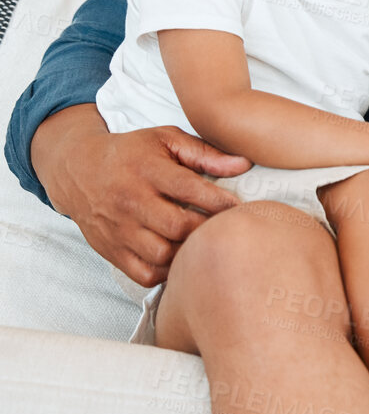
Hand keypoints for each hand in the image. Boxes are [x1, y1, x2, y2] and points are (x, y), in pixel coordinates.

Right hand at [35, 106, 248, 286]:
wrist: (78, 169)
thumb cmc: (131, 153)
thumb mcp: (165, 140)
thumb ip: (204, 152)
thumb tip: (243, 164)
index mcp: (147, 171)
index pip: (189, 190)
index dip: (220, 202)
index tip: (241, 207)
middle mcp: (130, 201)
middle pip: (177, 226)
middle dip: (207, 229)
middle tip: (225, 228)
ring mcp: (119, 229)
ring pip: (161, 254)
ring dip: (188, 251)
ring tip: (202, 242)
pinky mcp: (111, 250)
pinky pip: (143, 274)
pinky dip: (166, 272)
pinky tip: (179, 257)